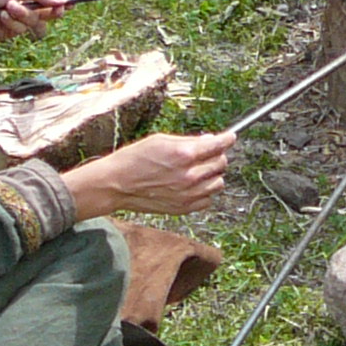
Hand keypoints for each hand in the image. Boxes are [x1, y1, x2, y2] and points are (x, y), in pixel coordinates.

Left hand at [0, 0, 66, 41]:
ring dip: (24, 15)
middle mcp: (21, 4)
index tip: (67, 5)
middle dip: (47, 11)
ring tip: (9, 8)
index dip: (57, 2)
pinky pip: (20, 30)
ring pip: (34, 23)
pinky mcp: (8, 32)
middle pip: (45, 13)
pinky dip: (12, 23)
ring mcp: (15, 19)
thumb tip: (64, 0)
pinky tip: (1, 17)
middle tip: (54, 10)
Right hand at [69, 130, 236, 218]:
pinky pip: (208, 199)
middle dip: (217, 156)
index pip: (218, 145)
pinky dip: (205, 192)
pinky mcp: (184, 208)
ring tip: (198, 170)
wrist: (116, 184)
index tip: (230, 137)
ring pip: (218, 183)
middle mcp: (190, 176)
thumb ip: (189, 141)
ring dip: (212, 175)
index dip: (227, 139)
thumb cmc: (134, 159)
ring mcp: (188, 194)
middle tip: (207, 153)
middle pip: (221, 163)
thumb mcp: (161, 140)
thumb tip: (210, 140)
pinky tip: (193, 185)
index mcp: (184, 155)